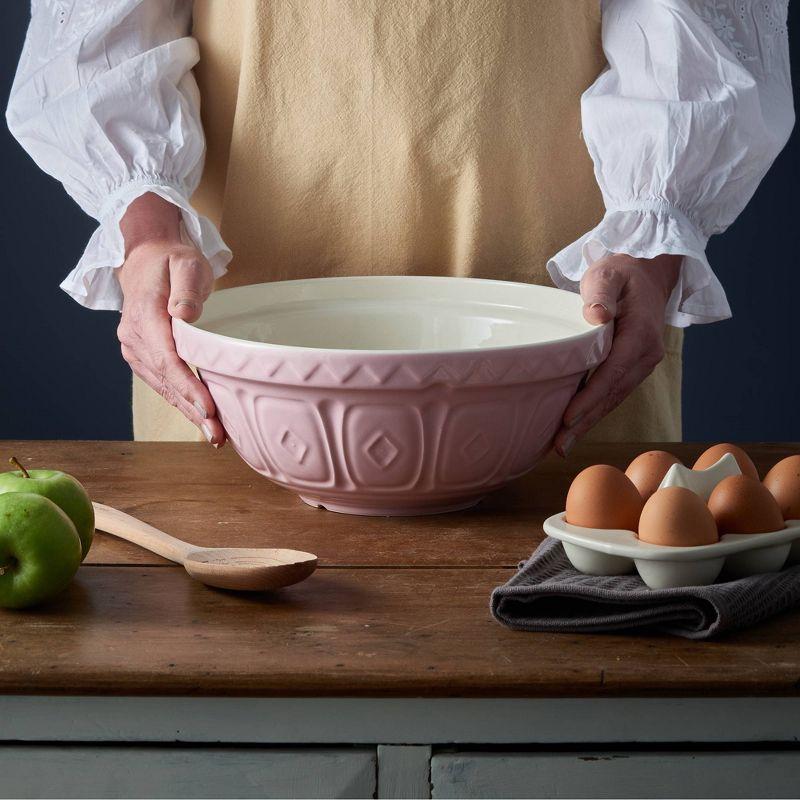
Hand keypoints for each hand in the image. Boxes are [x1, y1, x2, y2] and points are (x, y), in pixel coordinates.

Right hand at [116, 193, 224, 444]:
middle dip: (193, 410)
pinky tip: (200, 419)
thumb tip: (184, 314)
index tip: (208, 408)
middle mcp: (134, 337)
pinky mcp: (142, 357)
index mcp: (145, 316)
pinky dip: (181, 402)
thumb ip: (187, 288)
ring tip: (214, 435)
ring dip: (188, 412)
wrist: (145, 260)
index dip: (188, 386)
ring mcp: (135, 349)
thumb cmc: (172, 261)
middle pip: (166, 381)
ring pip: (163, 387)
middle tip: (218, 435)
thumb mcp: (186, 263)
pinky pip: (162, 384)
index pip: (168, 359)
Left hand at [553, 253, 681, 456]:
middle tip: (559, 446)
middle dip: (586, 421)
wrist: (646, 273)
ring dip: (589, 422)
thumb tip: (596, 315)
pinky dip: (595, 411)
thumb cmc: (621, 272)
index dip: (590, 397)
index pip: (613, 372)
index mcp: (641, 333)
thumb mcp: (607, 273)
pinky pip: (613, 393)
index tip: (569, 418)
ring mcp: (642, 364)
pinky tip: (575, 426)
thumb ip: (600, 292)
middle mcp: (646, 354)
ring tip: (562, 445)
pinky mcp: (633, 368)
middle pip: (613, 394)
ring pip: (614, 399)